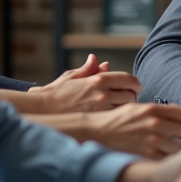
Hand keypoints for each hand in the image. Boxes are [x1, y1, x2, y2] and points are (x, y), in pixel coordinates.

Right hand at [22, 54, 141, 113]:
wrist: (44, 109)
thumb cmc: (57, 92)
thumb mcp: (73, 76)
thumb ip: (90, 69)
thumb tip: (102, 61)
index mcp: (99, 79)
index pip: (128, 79)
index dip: (136, 84)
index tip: (136, 87)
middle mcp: (102, 93)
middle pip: (131, 94)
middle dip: (133, 96)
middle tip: (131, 98)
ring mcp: (101, 108)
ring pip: (126, 108)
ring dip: (128, 108)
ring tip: (123, 109)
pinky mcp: (97, 120)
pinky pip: (117, 118)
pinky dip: (119, 117)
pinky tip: (116, 118)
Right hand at [83, 102, 180, 158]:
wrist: (97, 131)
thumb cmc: (116, 120)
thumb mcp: (138, 108)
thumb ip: (158, 111)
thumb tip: (179, 115)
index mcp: (152, 109)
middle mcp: (154, 123)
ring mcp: (150, 140)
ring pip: (179, 147)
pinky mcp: (145, 154)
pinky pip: (166, 159)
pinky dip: (172, 159)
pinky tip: (172, 158)